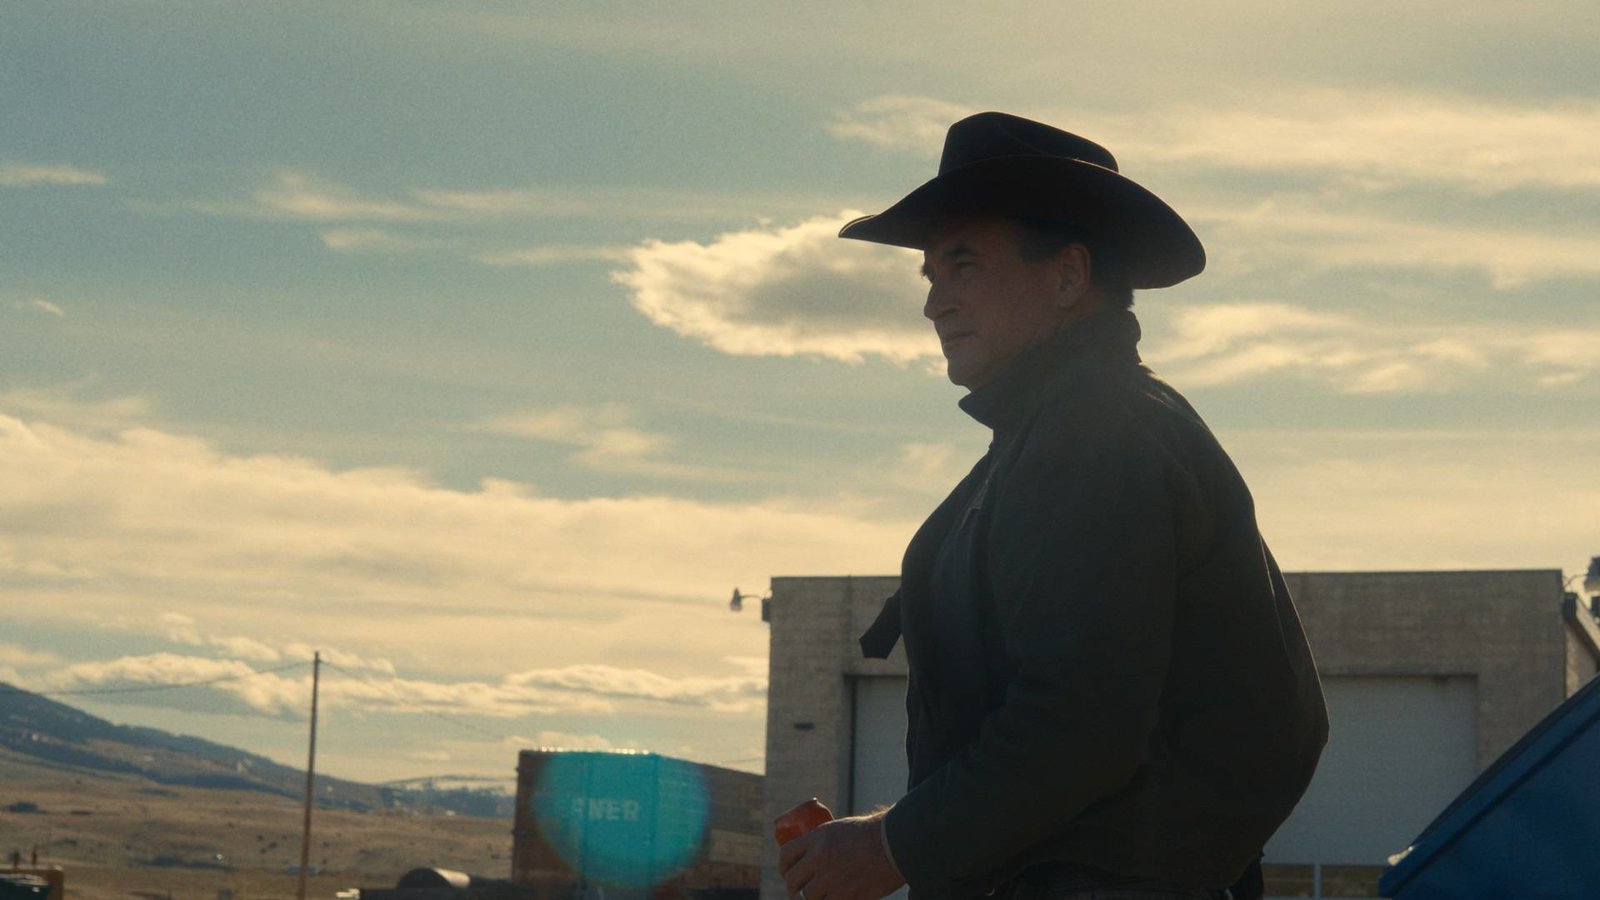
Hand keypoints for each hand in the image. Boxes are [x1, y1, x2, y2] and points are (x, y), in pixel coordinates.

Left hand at [778, 809, 905, 899]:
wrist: (896, 843)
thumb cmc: (874, 834)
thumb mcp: (843, 829)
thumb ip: (828, 843)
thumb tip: (816, 856)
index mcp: (817, 837)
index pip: (786, 854)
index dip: (784, 867)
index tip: (787, 873)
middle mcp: (819, 857)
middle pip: (792, 879)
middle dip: (793, 888)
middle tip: (798, 892)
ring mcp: (831, 878)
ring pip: (809, 896)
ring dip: (813, 898)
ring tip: (822, 896)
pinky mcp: (845, 895)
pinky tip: (836, 898)